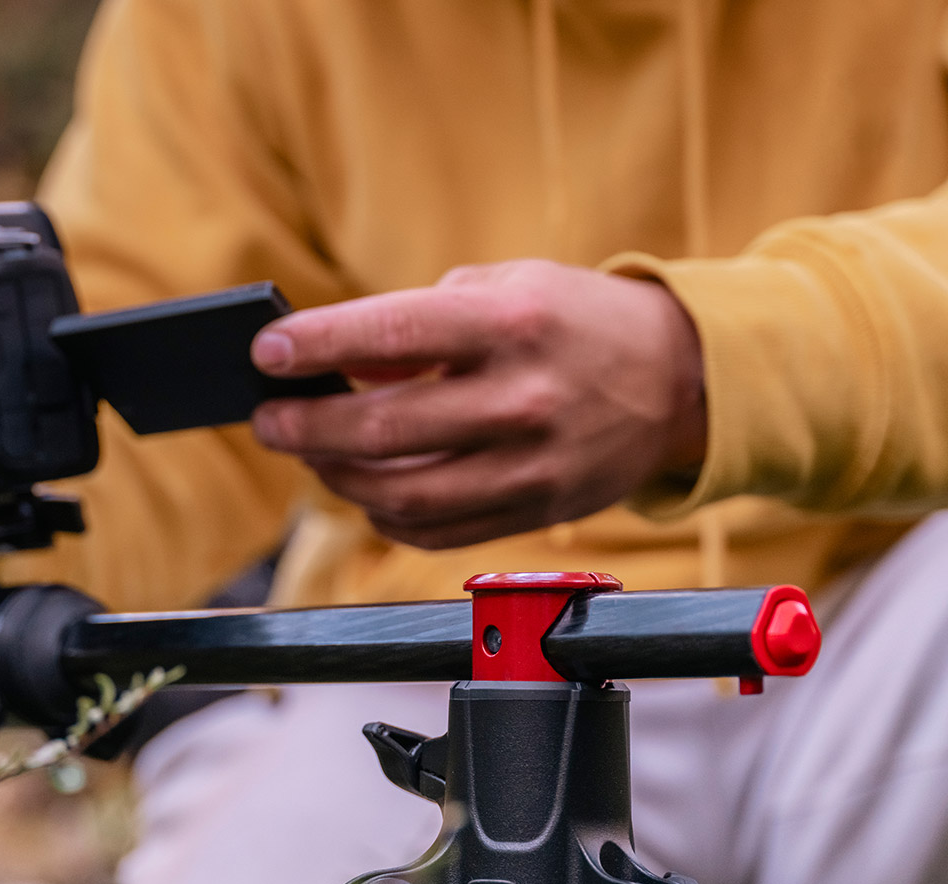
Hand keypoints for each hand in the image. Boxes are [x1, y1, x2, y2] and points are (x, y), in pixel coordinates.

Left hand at [249, 261, 705, 551]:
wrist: (681, 380)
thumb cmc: (574, 323)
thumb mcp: (506, 288)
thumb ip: (420, 323)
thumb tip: (342, 367)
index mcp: (516, 323)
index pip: (394, 335)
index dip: (318, 347)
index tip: (266, 353)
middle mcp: (523, 399)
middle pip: (384, 430)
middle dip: (307, 428)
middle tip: (270, 420)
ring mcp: (532, 466)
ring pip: (402, 496)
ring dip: (338, 479)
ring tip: (313, 455)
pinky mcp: (536, 514)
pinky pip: (436, 532)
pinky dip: (385, 515)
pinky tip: (365, 490)